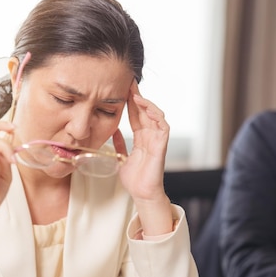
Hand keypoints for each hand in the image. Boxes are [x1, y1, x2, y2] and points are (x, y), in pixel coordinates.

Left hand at [114, 80, 168, 201]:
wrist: (142, 193)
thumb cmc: (134, 179)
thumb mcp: (121, 158)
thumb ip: (119, 144)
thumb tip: (112, 130)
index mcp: (141, 138)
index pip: (136, 115)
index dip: (130, 102)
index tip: (123, 88)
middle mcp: (151, 136)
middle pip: (145, 111)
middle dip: (138, 96)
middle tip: (129, 83)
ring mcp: (157, 140)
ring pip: (156, 116)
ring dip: (147, 104)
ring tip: (136, 95)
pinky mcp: (161, 146)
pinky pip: (163, 127)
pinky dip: (157, 117)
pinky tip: (148, 110)